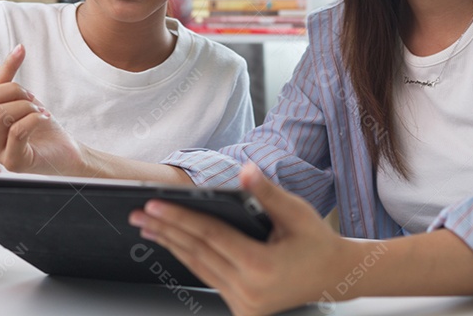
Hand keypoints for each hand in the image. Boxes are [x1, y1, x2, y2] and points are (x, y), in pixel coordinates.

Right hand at [0, 44, 83, 173]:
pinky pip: (17, 131)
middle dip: (14, 90)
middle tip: (32, 98)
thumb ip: (6, 83)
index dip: (3, 69)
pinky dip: (34, 118)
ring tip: (39, 111)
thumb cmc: (44, 130)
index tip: (22, 52)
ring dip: (26, 106)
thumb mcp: (24, 101)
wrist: (66, 154)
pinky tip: (44, 118)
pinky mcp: (13, 162)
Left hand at [129, 162, 354, 315]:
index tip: (153, 204)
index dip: (179, 217)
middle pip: (197, 252)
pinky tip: (174, 244)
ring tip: (148, 228)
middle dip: (165, 230)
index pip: (209, 236)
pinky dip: (190, 259)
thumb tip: (245, 170)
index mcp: (260, 266)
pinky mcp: (242, 309)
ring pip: (198, 268)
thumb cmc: (316, 241)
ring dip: (171, 246)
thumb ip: (266, 192)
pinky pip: (209, 279)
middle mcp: (249, 291)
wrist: (334, 276)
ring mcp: (244, 304)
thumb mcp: (295, 212)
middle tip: (138, 214)